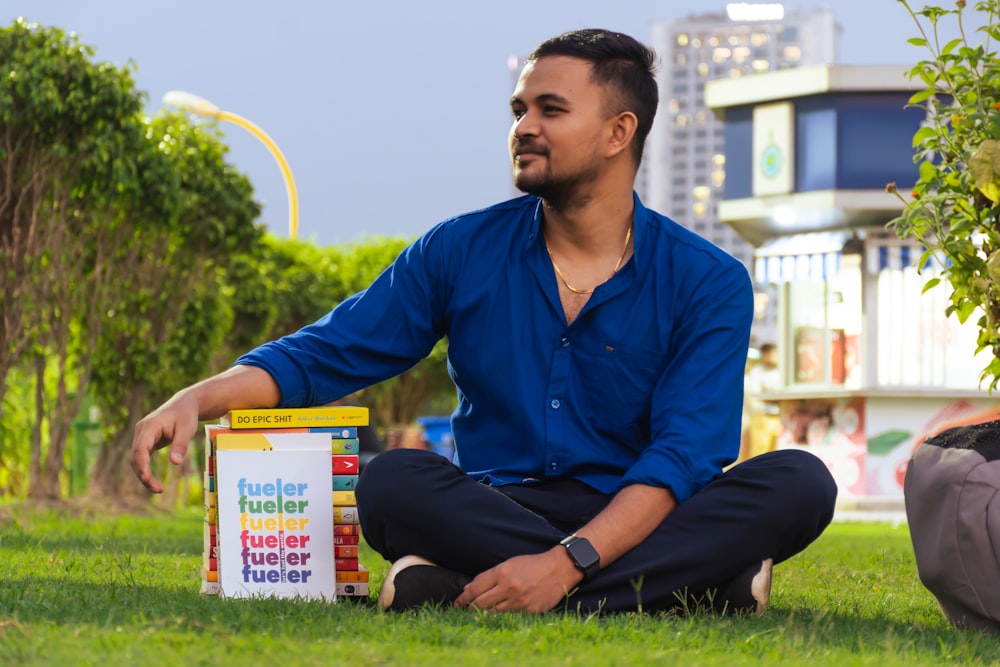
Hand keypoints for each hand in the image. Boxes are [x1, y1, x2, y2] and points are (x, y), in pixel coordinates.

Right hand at [130, 393, 200, 492]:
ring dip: (144, 475)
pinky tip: (153, 481)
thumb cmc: (186, 415)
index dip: (142, 465)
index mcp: (150, 426)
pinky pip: (142, 458)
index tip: (147, 479)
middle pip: (136, 456)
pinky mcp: (145, 441)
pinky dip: (146, 470)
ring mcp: (142, 436)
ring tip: (158, 489)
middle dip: (144, 475)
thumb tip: (175, 463)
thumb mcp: (188, 429)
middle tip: (158, 490)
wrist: (184, 404)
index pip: (140, 448)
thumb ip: (181, 445)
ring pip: (136, 459)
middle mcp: (141, 431)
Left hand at [454, 547, 583, 613]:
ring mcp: (520, 601)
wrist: (559, 568)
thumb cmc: (533, 564)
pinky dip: (503, 616)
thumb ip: (489, 576)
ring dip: (484, 614)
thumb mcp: (509, 564)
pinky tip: (498, 616)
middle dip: (470, 607)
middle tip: (465, 610)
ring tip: (478, 614)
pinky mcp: (530, 611)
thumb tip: (469, 587)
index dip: (464, 597)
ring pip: (494, 613)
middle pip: (481, 603)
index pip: (476, 588)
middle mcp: (509, 587)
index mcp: (502, 573)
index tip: (458, 602)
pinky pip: (511, 617)